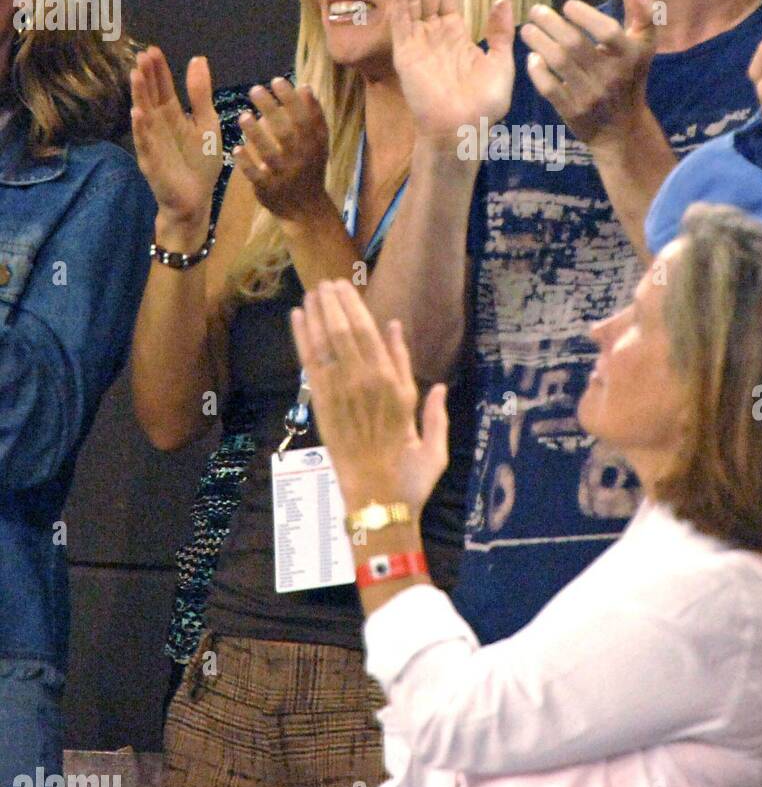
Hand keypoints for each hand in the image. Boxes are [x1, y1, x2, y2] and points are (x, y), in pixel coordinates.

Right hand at [130, 46, 221, 225]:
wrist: (196, 197)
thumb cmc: (200, 161)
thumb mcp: (207, 122)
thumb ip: (201, 93)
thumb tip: (198, 58)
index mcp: (172, 114)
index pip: (163, 87)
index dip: (159, 70)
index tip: (153, 50)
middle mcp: (158, 124)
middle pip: (150, 96)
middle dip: (146, 76)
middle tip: (142, 55)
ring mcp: (151, 141)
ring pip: (143, 114)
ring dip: (139, 96)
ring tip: (136, 75)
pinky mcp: (151, 160)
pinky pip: (144, 142)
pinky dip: (140, 128)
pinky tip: (137, 113)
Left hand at [234, 78, 330, 222]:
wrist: (306, 209)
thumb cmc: (310, 167)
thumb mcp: (318, 143)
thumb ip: (313, 116)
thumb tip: (304, 87)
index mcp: (313, 144)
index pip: (303, 118)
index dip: (290, 99)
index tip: (276, 80)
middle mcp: (301, 159)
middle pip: (285, 132)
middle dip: (271, 109)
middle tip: (254, 89)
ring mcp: (284, 175)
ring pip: (270, 154)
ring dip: (256, 134)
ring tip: (243, 115)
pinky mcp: (268, 189)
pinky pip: (256, 175)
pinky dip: (246, 162)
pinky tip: (236, 148)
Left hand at [291, 280, 448, 512]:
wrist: (377, 504)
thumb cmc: (412, 476)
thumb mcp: (435, 442)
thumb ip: (435, 408)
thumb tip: (439, 383)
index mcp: (396, 388)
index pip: (372, 335)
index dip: (356, 308)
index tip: (348, 288)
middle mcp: (366, 384)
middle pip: (345, 332)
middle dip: (334, 304)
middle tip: (327, 282)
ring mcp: (341, 395)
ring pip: (325, 343)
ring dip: (317, 315)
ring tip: (312, 293)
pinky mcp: (322, 408)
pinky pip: (310, 366)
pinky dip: (302, 339)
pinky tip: (298, 319)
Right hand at [391, 0, 514, 148]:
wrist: (462, 128)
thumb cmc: (484, 103)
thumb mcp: (501, 62)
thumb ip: (499, 32)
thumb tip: (503, 0)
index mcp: (456, 36)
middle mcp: (434, 36)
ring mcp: (418, 43)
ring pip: (413, 2)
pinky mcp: (405, 52)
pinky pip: (401, 21)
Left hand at [522, 0, 656, 147]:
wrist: (622, 129)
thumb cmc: (630, 79)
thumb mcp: (645, 48)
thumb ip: (644, 16)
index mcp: (630, 56)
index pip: (606, 31)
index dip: (584, 15)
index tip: (568, 5)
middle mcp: (611, 76)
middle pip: (574, 44)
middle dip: (550, 22)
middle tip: (535, 10)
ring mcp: (590, 95)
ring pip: (558, 62)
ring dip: (538, 42)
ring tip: (528, 29)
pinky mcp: (573, 111)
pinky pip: (549, 87)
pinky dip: (537, 71)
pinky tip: (532, 58)